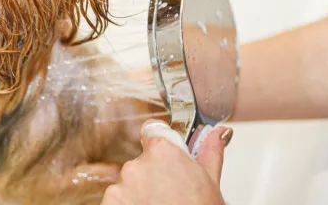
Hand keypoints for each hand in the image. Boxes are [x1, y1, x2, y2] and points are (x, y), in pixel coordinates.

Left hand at [100, 120, 232, 204]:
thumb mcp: (211, 183)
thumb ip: (209, 152)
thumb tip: (217, 133)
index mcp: (163, 151)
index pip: (152, 131)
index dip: (160, 144)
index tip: (167, 157)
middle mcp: (137, 164)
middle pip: (142, 161)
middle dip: (153, 174)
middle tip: (171, 193)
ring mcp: (121, 185)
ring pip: (129, 182)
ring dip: (140, 191)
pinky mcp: (110, 202)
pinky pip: (118, 199)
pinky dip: (128, 204)